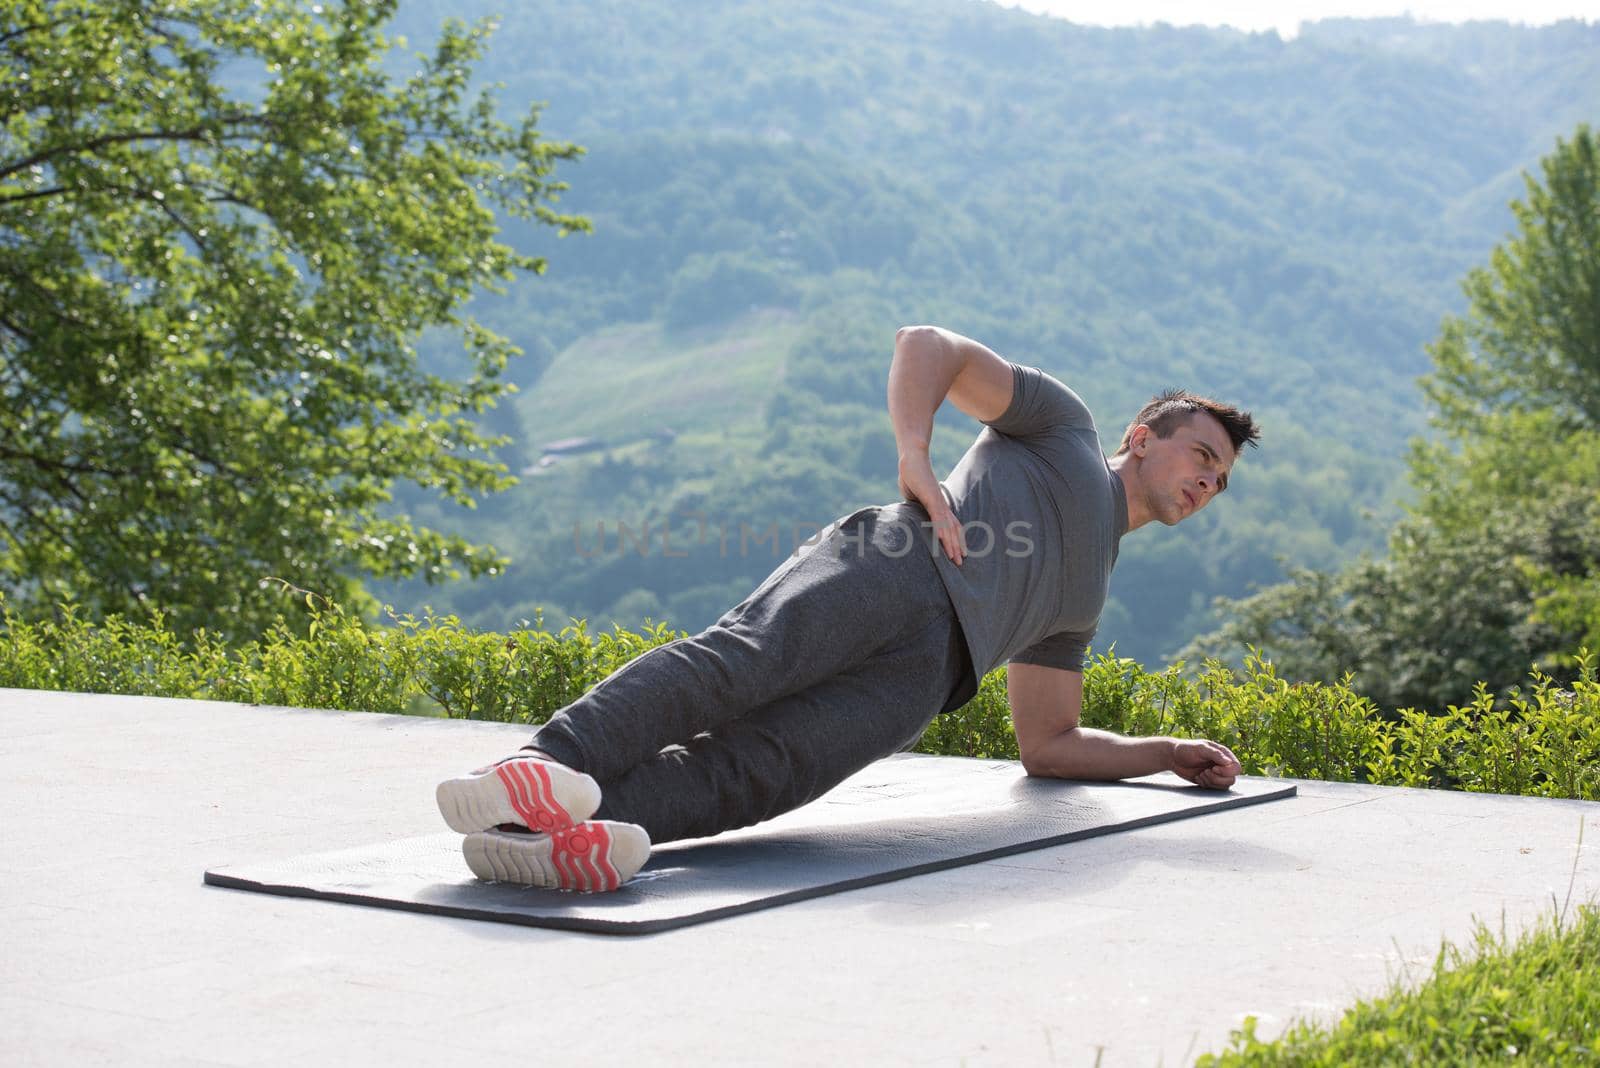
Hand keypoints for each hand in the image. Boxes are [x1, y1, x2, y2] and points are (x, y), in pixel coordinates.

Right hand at [898, 449, 963, 564]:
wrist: (912, 459)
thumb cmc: (912, 476)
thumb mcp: (913, 497)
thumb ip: (915, 507)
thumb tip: (912, 516)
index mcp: (938, 506)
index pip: (950, 526)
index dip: (954, 540)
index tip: (957, 553)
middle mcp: (942, 506)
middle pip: (953, 529)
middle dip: (957, 547)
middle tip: (960, 562)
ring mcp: (938, 502)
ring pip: (948, 527)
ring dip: (952, 543)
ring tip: (956, 558)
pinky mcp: (931, 498)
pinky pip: (938, 518)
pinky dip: (942, 530)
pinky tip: (944, 541)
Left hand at [1171, 738, 1240, 788]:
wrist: (1173, 757)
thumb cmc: (1186, 749)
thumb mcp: (1200, 748)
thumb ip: (1215, 754)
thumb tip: (1229, 762)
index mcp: (1224, 754)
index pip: (1236, 768)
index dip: (1227, 771)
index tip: (1213, 768)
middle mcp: (1223, 764)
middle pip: (1232, 779)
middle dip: (1217, 779)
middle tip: (1204, 772)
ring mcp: (1217, 774)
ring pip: (1224, 786)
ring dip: (1211, 782)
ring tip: (1200, 774)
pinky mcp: (1210, 781)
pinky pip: (1215, 789)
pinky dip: (1206, 785)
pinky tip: (1198, 778)